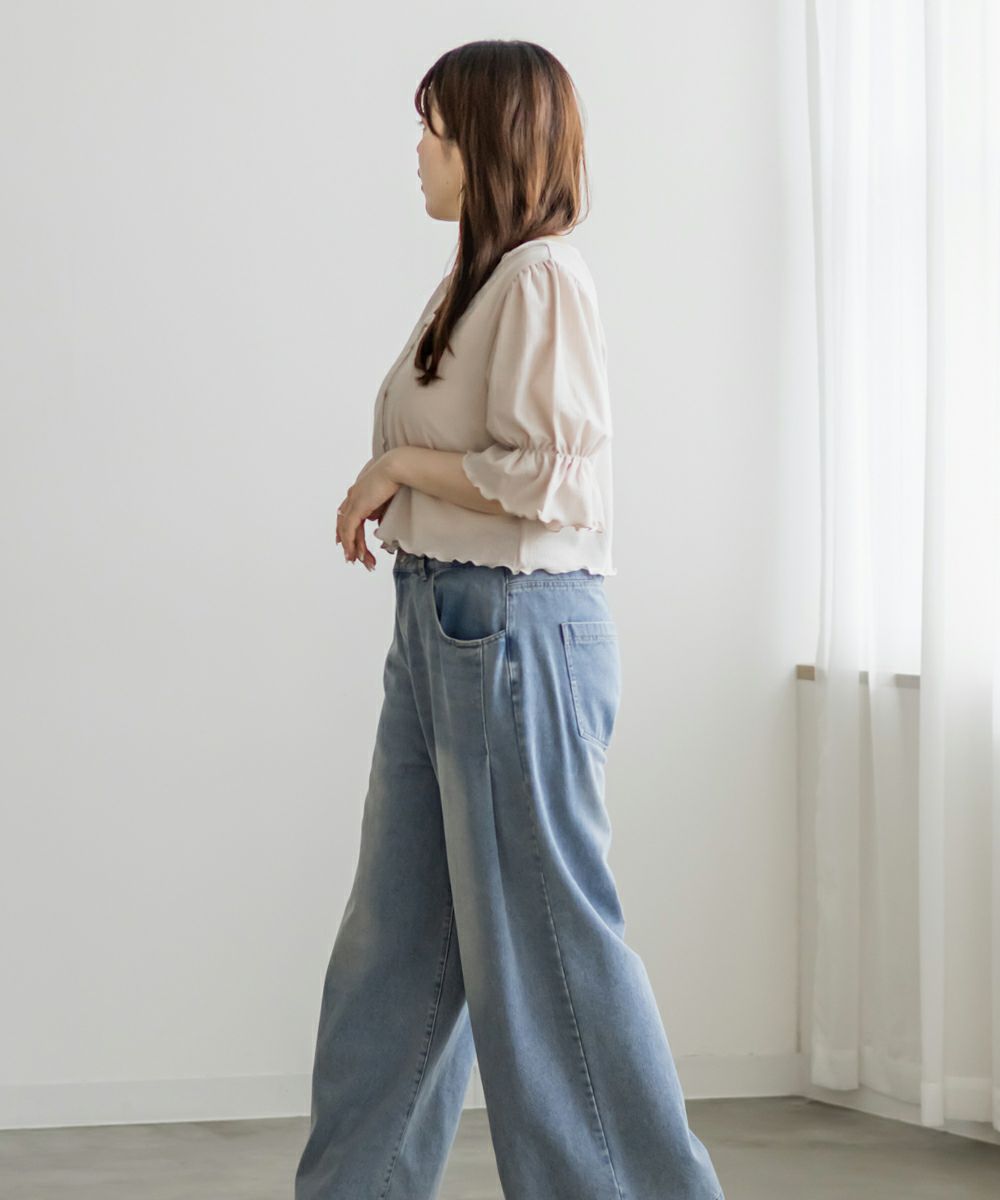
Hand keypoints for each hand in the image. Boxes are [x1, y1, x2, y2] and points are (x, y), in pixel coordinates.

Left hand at [335, 452, 399, 570]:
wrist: (399, 466)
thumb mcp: (388, 497)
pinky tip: (355, 554)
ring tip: (359, 561)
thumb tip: (377, 521)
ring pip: (346, 530)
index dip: (345, 530)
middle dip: (349, 543)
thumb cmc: (399, 475)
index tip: (347, 543)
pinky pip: (349, 530)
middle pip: (344, 524)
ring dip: (353, 548)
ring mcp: (353, 500)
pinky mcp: (357, 506)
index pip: (347, 514)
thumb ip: (380, 510)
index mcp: (359, 491)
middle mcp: (352, 495)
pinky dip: (351, 544)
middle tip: (354, 558)